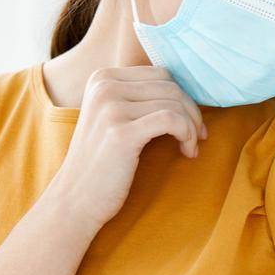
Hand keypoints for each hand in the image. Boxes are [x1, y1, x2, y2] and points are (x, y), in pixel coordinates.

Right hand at [44, 66, 206, 231]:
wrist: (75, 200)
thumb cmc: (103, 162)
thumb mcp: (114, 117)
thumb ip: (139, 97)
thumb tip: (189, 88)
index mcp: (102, 78)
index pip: (161, 74)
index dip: (183, 97)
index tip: (191, 121)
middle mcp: (103, 87)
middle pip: (170, 87)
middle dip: (192, 111)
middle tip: (198, 136)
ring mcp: (110, 108)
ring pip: (174, 103)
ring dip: (192, 126)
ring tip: (191, 146)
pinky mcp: (121, 133)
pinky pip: (172, 120)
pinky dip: (187, 134)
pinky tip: (187, 151)